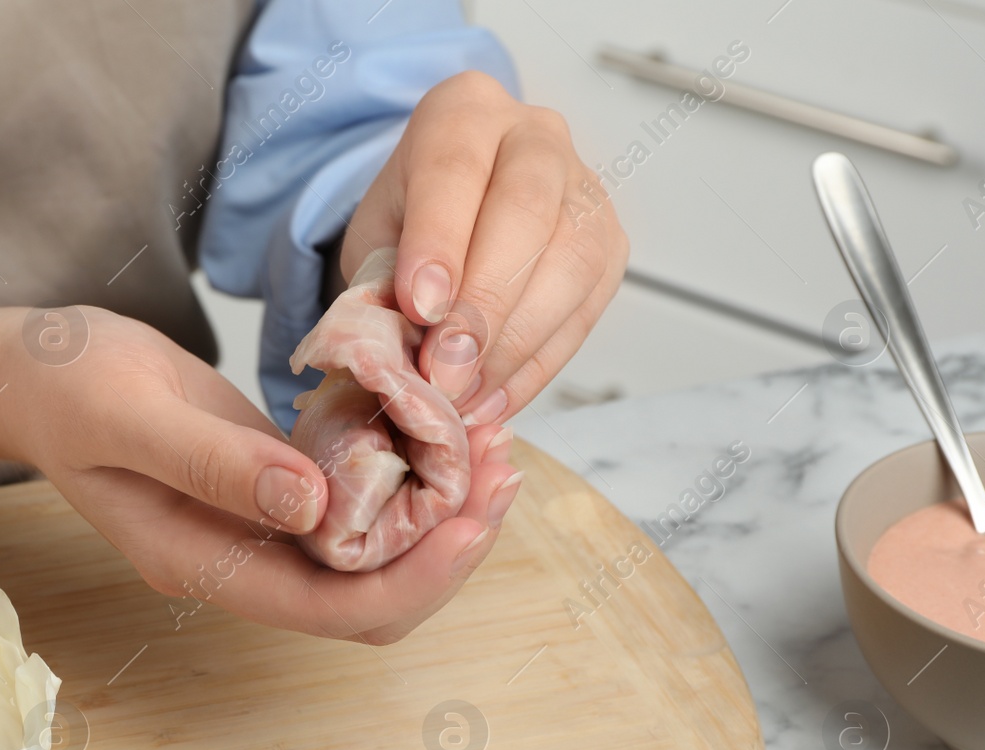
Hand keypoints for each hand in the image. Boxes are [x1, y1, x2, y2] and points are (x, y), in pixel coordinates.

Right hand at [0, 307, 521, 643]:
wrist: (36, 371)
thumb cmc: (68, 386)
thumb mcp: (129, 414)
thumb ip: (217, 464)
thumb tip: (315, 508)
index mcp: (205, 563)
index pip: (332, 608)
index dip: (414, 578)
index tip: (475, 517)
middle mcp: (243, 563)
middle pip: (370, 600)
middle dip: (446, 551)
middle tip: (502, 469)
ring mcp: (261, 531)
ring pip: (374, 558)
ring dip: (439, 516)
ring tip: (491, 446)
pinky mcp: (276, 490)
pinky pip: (358, 508)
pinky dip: (410, 479)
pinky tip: (444, 431)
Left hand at [341, 71, 628, 424]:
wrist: (452, 216)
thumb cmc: (410, 223)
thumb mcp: (374, 237)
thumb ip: (384, 279)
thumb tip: (400, 352)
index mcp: (463, 113)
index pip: (455, 170)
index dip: (439, 243)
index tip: (420, 308)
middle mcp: (535, 136)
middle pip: (525, 212)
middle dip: (483, 304)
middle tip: (444, 371)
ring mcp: (585, 191)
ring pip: (570, 264)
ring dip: (513, 346)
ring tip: (463, 396)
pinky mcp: (610, 250)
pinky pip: (584, 315)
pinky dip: (534, 369)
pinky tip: (492, 401)